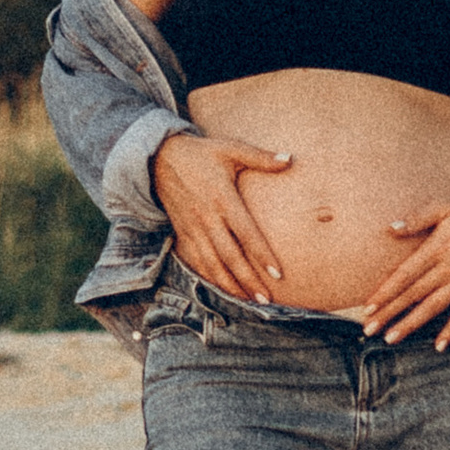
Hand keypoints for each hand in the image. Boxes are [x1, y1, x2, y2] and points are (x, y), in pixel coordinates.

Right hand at [151, 130, 293, 299]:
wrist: (159, 159)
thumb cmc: (201, 154)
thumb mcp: (230, 148)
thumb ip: (260, 157)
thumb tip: (290, 158)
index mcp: (223, 198)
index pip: (246, 233)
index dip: (261, 254)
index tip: (277, 273)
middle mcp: (207, 218)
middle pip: (230, 256)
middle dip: (248, 280)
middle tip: (265, 300)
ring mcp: (193, 228)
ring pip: (212, 264)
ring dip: (229, 285)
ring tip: (247, 301)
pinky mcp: (183, 232)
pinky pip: (196, 261)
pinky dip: (209, 277)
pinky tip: (222, 289)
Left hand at [360, 186, 449, 348]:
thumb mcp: (444, 205)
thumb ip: (417, 218)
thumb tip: (391, 228)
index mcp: (437, 248)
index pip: (405, 275)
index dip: (385, 292)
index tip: (367, 307)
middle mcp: (449, 268)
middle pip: (414, 294)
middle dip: (390, 313)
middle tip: (369, 330)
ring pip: (434, 307)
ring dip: (412, 324)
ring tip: (392, 339)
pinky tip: (439, 345)